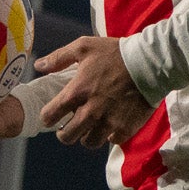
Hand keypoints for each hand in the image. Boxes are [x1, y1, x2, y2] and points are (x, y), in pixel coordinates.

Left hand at [33, 35, 153, 146]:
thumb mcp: (84, 47)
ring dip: (87, 135)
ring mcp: (109, 122)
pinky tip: (110, 124)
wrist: (150, 63)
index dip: (47, 117)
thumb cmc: (114, 53)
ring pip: (89, 142)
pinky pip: (111, 141)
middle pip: (67, 137)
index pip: (50, 115)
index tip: (51, 115)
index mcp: (77, 92)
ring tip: (90, 125)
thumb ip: (59, 57)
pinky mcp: (126, 128)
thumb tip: (39, 66)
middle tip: (68, 126)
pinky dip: (109, 135)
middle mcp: (90, 111)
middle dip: (64, 133)